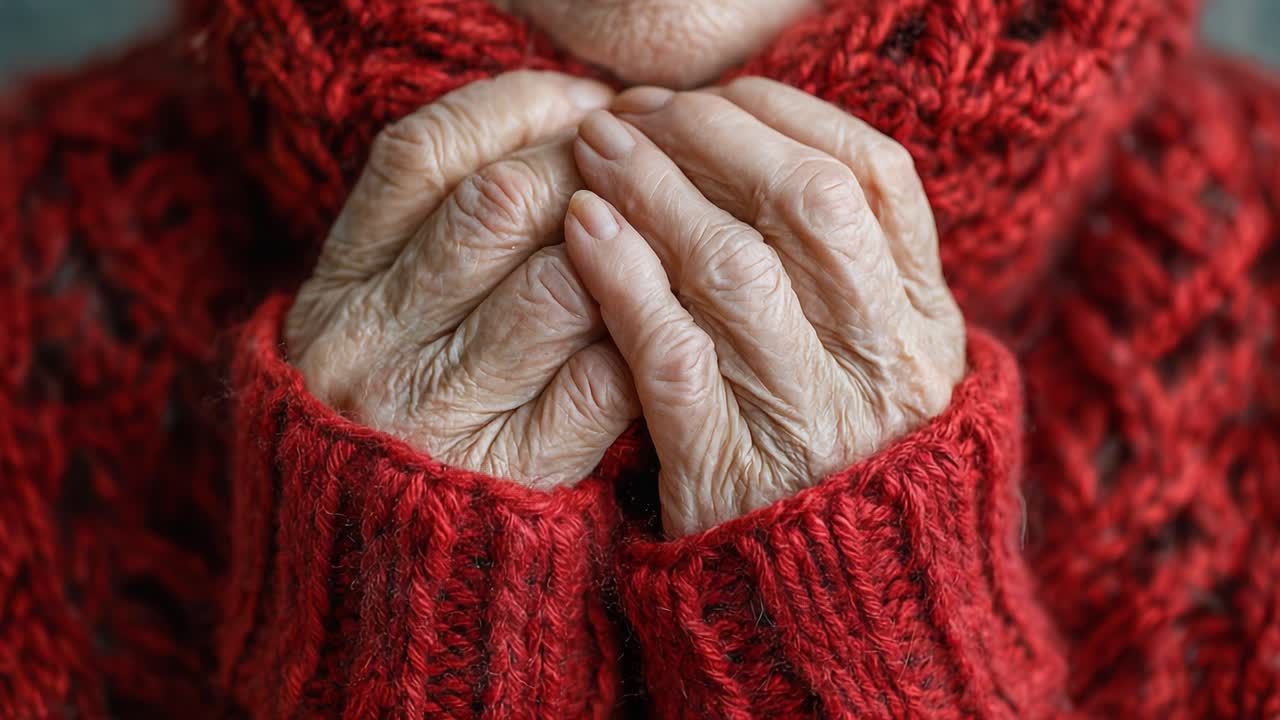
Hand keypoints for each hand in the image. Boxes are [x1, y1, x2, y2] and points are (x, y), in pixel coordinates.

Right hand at [286, 71, 639, 490]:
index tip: (582, 104)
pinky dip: (639, 340)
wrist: (372, 579)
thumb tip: (559, 126)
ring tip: (648, 249)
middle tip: (635, 173)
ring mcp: (441, 416)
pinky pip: (602, 380)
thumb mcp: (373, 324)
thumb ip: (431, 234)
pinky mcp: (514, 475)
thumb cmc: (390, 425)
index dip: (518, 110)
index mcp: (335, 294)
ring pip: (563, 286)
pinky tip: (649, 329)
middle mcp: (374, 347)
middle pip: (501, 205)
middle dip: (587, 172)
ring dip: (625, 256)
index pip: (421, 154)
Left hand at [564, 78, 965, 534]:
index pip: (876, 178)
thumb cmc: (854, 483)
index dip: (788, 117)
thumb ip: (861, 287)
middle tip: (639, 111)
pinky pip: (673, 352)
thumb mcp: (891, 382)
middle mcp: (882, 363)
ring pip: (735, 264)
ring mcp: (809, 416)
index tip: (718, 97)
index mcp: (928, 327)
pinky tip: (583, 231)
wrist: (852, 626)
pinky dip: (624, 279)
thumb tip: (788, 166)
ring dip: (656, 190)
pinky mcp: (729, 469)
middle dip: (713, 135)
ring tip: (596, 150)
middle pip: (808, 201)